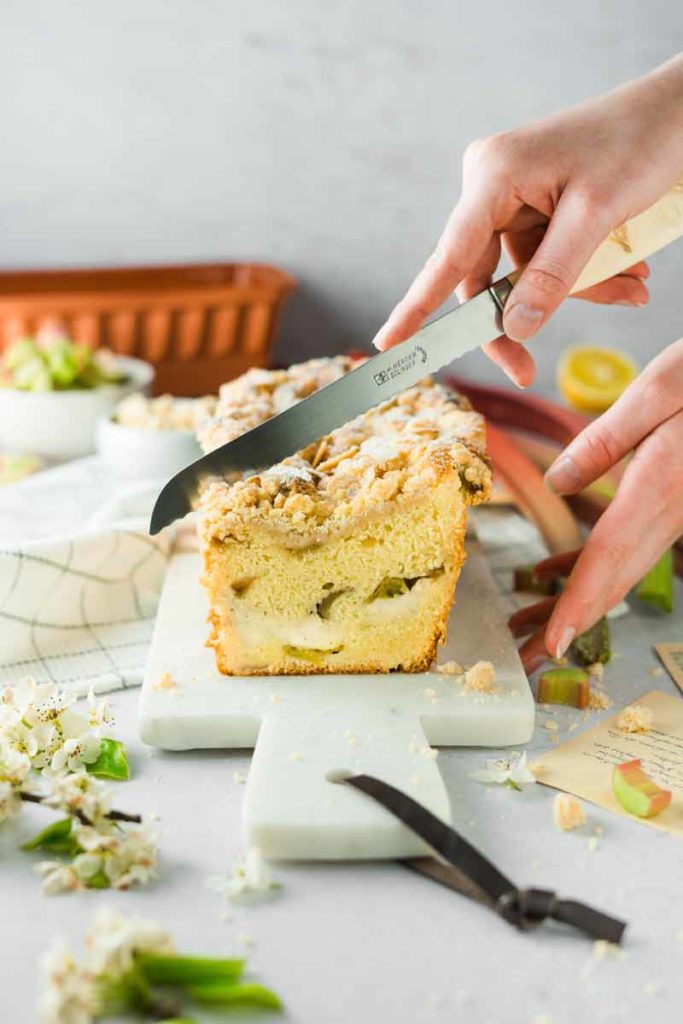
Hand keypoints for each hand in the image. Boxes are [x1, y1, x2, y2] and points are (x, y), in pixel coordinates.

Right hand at [373, 55, 682, 386]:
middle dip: (526, 314)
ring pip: (523, 274)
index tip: (388, 343)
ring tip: (630, 286)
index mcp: (493, 175)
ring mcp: (513, 196)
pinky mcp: (536, 205)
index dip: (417, 305)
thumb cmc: (638, 142)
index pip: (449, 255)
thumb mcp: (596, 216)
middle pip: (485, 277)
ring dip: (574, 291)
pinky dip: (583, 274)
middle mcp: (492, 185)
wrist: (676, 109)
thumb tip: (515, 329)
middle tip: (529, 372)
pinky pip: (546, 259)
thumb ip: (553, 276)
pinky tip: (625, 272)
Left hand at [513, 338, 682, 669]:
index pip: (609, 557)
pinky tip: (551, 576)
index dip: (579, 605)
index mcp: (660, 488)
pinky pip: (626, 547)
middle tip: (529, 659)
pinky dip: (589, 569)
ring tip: (530, 630)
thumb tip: (556, 484)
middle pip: (611, 581)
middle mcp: (668, 513)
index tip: (554, 644)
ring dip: (574, 604)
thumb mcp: (661, 389)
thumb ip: (606, 439)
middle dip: (569, 625)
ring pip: (617, 571)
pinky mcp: (668, 505)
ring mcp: (672, 514)